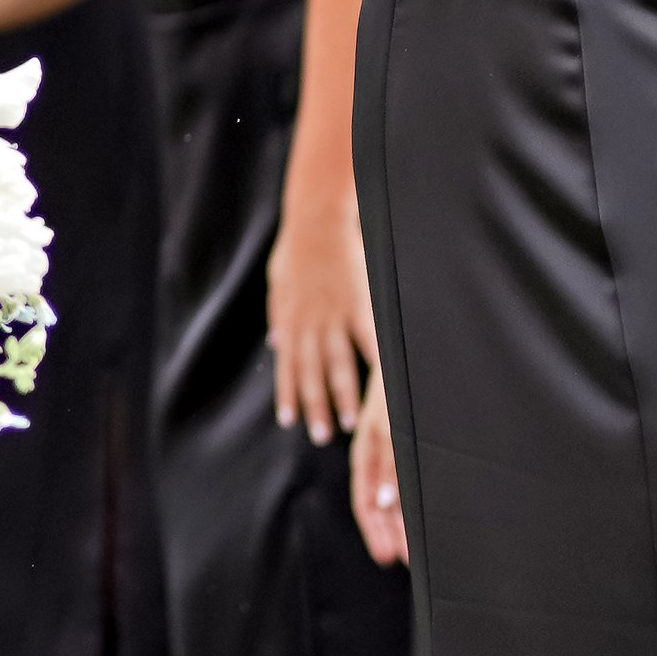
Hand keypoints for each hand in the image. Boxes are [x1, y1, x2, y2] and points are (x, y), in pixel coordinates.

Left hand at [267, 180, 375, 444]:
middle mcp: (309, 324)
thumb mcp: (278, 283)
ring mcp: (334, 316)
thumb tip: (275, 345)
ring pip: (338, 365)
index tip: (289, 421)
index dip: (288, 395)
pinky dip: (374, 367)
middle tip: (321, 436)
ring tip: (350, 425)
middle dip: (315, 407)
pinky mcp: (360, 306)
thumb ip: (277, 316)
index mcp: (290, 320)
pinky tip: (381, 387)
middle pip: (312, 374)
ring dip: (342, 397)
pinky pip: (368, 343)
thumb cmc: (299, 249)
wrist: (317, 219)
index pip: (288, 366)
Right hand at [350, 363, 407, 566]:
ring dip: (403, 525)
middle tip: (404, 561)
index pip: (365, 502)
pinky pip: (409, 484)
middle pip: (380, 507)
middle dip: (390, 535)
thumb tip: (384, 503)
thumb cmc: (397, 388)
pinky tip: (422, 517)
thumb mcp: (390, 427)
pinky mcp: (412, 448)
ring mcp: (396, 454)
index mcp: (367, 454)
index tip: (386, 557)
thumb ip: (388, 465)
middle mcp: (380, 458)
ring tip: (414, 549)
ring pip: (396, 499)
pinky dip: (413, 505)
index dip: (375, 531)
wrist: (414, 356)